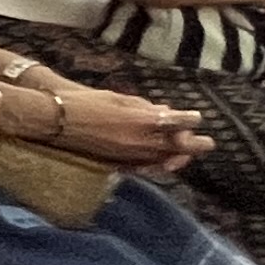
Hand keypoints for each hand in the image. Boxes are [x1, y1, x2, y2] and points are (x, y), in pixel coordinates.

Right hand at [35, 86, 209, 173]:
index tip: (197, 118)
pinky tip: (162, 161)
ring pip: (165, 159)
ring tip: (186, 152)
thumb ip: (144, 106)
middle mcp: (141, 141)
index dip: (191, 120)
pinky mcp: (119, 163)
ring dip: (178, 155)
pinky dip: (158, 163)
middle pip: (179, 147)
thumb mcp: (119, 97)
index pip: (179, 123)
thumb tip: (165, 111)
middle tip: (207, 143)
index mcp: (143, 120)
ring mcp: (131, 155)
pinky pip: (146, 166)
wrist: (56, 121)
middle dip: (196, 144)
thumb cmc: (86, 102)